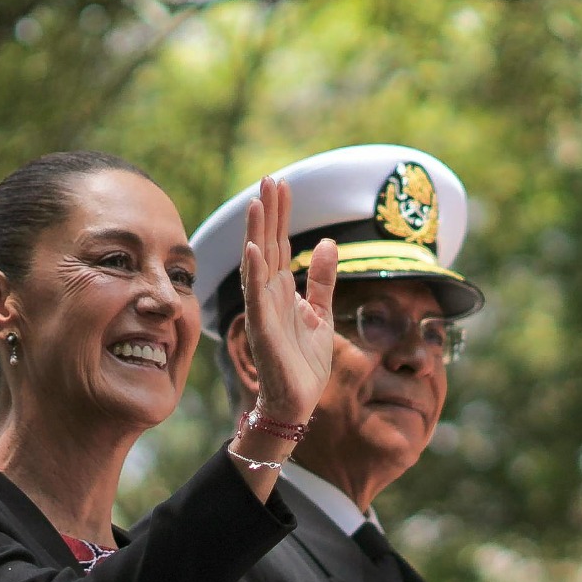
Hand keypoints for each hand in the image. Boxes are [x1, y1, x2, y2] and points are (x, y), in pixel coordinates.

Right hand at [234, 176, 339, 429]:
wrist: (296, 402)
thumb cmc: (303, 362)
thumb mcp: (321, 314)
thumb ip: (321, 280)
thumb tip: (326, 242)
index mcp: (281, 290)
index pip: (279, 244)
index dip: (280, 214)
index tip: (281, 183)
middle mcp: (268, 295)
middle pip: (267, 245)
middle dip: (269, 213)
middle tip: (269, 179)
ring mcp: (263, 311)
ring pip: (258, 265)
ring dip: (257, 234)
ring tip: (257, 203)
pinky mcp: (264, 331)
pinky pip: (258, 298)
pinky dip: (256, 273)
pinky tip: (255, 250)